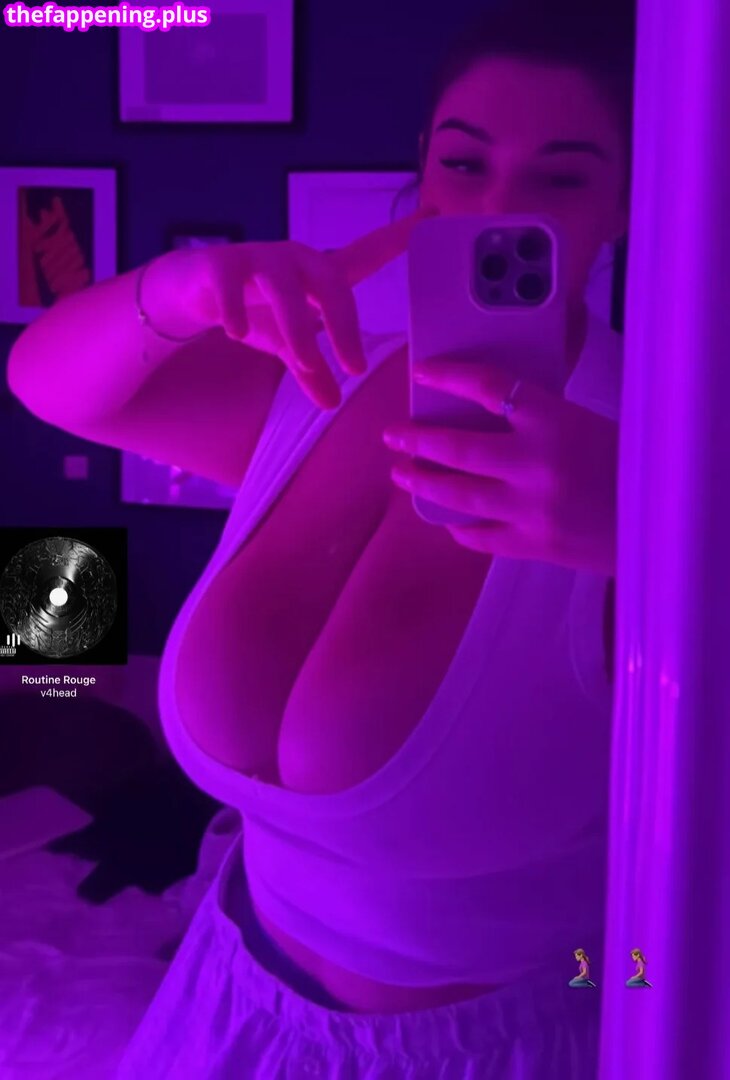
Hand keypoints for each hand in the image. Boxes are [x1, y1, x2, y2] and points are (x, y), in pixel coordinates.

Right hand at [146, 205, 437, 410]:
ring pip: (284, 289)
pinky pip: (231, 284)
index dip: (396, 237)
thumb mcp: (283, 345)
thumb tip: (331, 404)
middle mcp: (293, 260)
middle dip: (344, 325)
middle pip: (330, 282)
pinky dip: (236, 309)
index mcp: (316, 274)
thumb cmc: (249, 309)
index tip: (434, 212)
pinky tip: (238, 334)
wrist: (187, 293)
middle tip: (353, 367)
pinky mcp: (219, 265)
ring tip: (303, 362)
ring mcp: (256, 259)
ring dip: (297, 327)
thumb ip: (309, 370)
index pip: (364, 254)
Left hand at [382, 356, 618, 575]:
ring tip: (402, 474)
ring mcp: (531, 507)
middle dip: (417, 439)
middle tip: (394, 435)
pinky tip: (449, 520)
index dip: (450, 376)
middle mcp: (536, 462)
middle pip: (458, 446)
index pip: (490, 386)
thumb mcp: (587, 424)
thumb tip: (486, 415)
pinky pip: (481, 536)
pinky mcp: (534, 543)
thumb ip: (540, 419)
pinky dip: (461, 526)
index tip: (422, 372)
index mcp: (556, 420)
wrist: (663, 520)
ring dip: (423, 482)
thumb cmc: (630, 464)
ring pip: (458, 494)